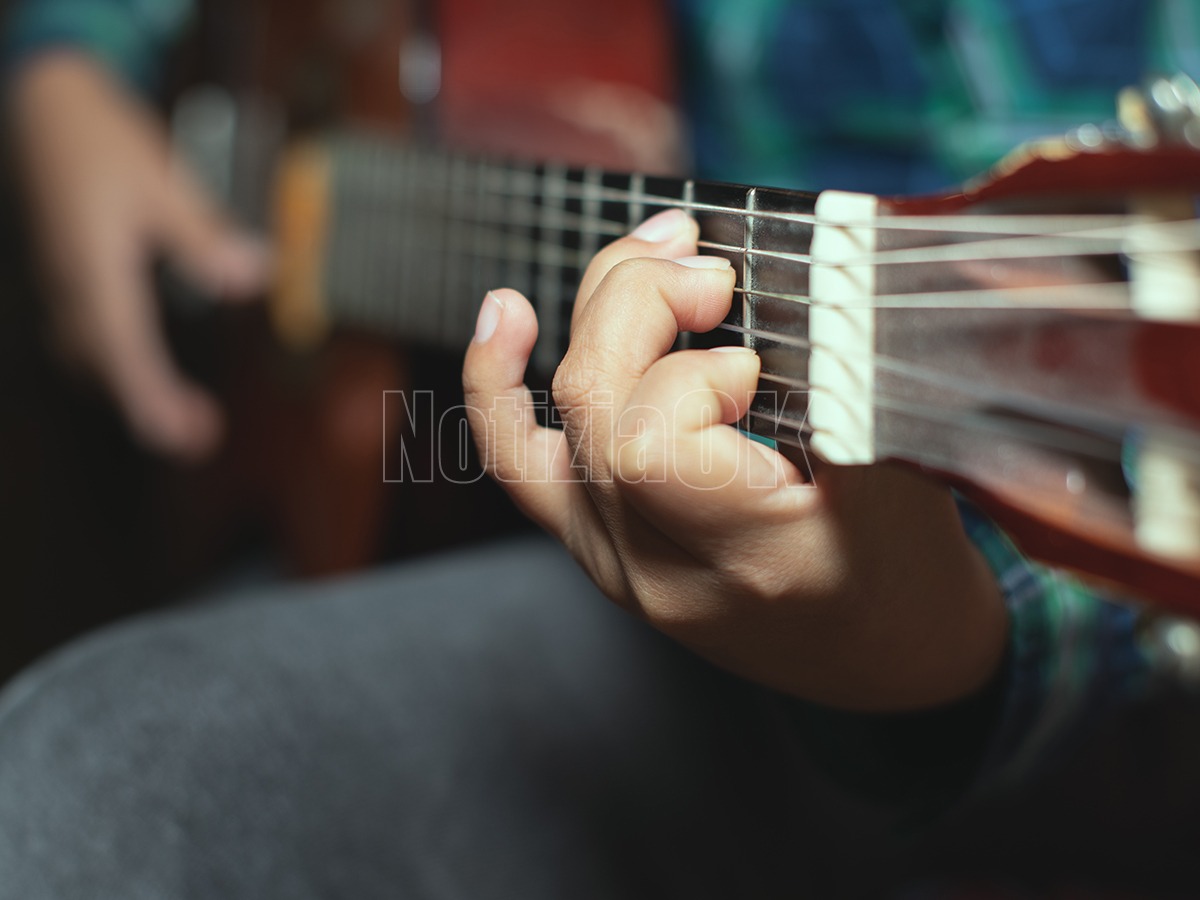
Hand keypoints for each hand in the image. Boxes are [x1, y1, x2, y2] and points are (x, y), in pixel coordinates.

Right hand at [9, 52, 269, 460]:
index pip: (124, 353)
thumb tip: (251, 276)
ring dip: (132, 386)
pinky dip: (116, 359)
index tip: (177, 435)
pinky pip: (84, 333)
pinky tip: (141, 364)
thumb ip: (204, 236)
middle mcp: (72, 286)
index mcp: (95, 271)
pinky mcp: (65, 272)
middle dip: (150, 406)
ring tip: (180, 413)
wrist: (44, 103)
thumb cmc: (101, 139)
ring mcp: (62, 281)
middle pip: (106, 366)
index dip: (151, 400)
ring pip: (90, 354)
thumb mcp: (163, 184)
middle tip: (199, 436)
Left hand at [464, 209, 1006, 710]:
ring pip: (554, 417)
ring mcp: (614, 563)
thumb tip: (809, 270)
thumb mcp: (912, 475)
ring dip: (600, 314)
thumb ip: (851, 383)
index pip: (647, 447)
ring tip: (660, 257)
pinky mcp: (594, 544)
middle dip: (640, 304)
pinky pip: (518, 463)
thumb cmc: (906, 565)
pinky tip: (505, 315)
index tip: (759, 364)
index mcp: (750, 562)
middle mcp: (661, 573)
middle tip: (715, 276)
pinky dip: (497, 384)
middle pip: (593, 406)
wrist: (876, 657)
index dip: (692, 374)